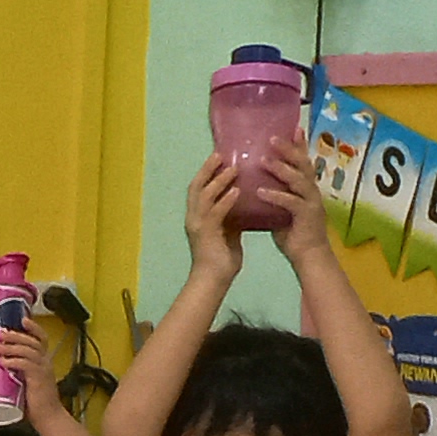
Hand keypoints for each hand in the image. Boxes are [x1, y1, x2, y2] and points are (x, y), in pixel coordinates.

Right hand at [181, 152, 243, 280]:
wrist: (213, 281)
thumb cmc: (222, 260)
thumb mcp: (228, 232)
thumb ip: (231, 216)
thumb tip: (243, 202)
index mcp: (198, 217)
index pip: (199, 188)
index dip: (206, 172)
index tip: (219, 157)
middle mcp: (193, 217)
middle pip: (196, 187)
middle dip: (207, 170)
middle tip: (221, 154)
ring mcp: (198, 225)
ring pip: (204, 196)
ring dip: (219, 181)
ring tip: (233, 169)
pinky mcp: (206, 234)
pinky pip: (216, 213)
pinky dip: (226, 201)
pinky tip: (237, 191)